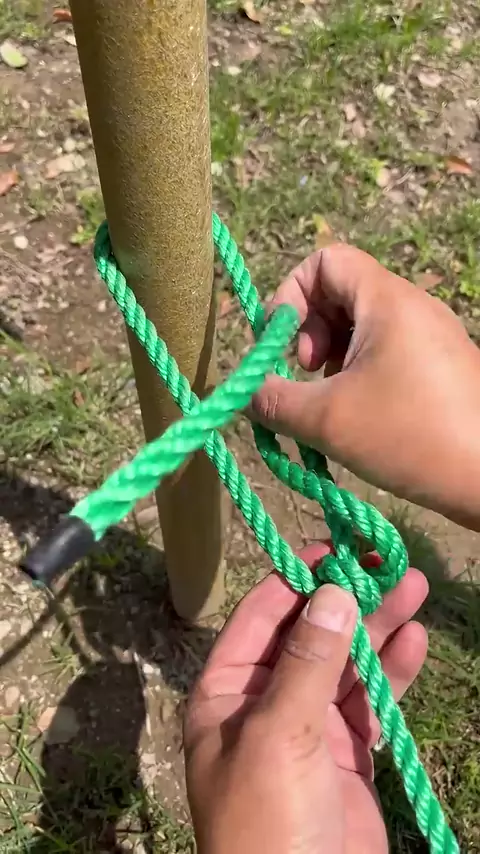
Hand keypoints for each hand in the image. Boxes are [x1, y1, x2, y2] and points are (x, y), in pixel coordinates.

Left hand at [184, 542, 427, 853]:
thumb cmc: (269, 822)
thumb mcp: (280, 734)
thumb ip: (307, 660)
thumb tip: (332, 591)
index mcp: (226, 692)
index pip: (260, 617)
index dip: (297, 578)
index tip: (335, 546)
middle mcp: (264, 701)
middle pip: (309, 633)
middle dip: (347, 598)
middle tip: (386, 560)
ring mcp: (307, 727)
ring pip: (344, 662)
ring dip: (377, 626)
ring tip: (413, 586)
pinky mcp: (347, 752)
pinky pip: (369, 700)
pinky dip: (390, 671)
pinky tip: (412, 640)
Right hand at [252, 244, 479, 529]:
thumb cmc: (411, 437)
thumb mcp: (327, 420)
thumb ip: (273, 400)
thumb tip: (246, 392)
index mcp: (386, 301)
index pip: (325, 260)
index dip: (290, 294)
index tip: (284, 347)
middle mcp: (412, 307)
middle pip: (340, 291)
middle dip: (308, 331)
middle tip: (305, 376)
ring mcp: (430, 336)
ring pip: (361, 324)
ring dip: (330, 356)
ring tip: (329, 400)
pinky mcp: (440, 366)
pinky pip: (386, 349)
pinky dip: (359, 372)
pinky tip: (357, 415)